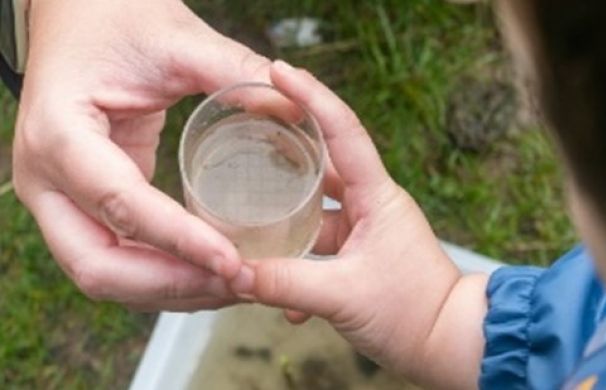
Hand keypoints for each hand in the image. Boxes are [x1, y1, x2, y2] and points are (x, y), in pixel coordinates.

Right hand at [11, 0, 299, 310]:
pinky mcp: (82, 204)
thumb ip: (234, 70)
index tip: (233, 261)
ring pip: (105, 274)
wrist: (79, 17)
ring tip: (235, 286)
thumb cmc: (117, 19)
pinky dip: (163, 275)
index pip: (120, 203)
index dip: (179, 240)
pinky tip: (211, 274)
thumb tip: (295, 110)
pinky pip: (118, 257)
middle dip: (172, 285)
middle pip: (98, 265)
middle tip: (238, 283)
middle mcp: (45, 176)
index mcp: (59, 132)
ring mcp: (58, 196)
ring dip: (171, 290)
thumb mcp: (176, 37)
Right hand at [251, 61, 488, 389]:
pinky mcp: (360, 257)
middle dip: (283, 150)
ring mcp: (365, 231)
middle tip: (245, 130)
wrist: (451, 345)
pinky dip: (297, 267)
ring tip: (243, 219)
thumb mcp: (343, 295)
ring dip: (283, 222)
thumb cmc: (415, 314)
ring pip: (314, 212)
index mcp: (376, 197)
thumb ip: (284, 283)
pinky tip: (279, 297)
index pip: (342, 132)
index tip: (278, 71)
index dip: (311, 96)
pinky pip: (319, 250)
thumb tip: (234, 273)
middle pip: (320, 164)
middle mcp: (371, 205)